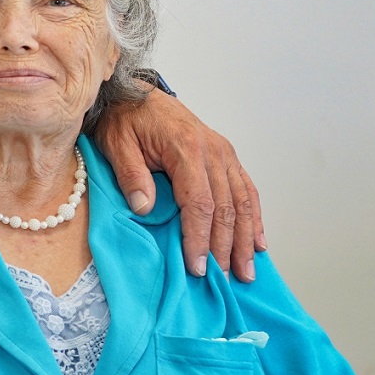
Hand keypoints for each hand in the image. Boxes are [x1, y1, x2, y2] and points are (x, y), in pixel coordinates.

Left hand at [95, 88, 264, 281]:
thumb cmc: (124, 120)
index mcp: (186, 148)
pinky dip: (254, 217)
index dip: (200, 238)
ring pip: (242, 201)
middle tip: (224, 279)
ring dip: (246, 239)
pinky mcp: (226, 156)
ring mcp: (224, 153)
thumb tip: (145, 208)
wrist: (135, 94)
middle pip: (226, 208)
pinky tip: (258, 243)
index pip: (199, 203)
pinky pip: (246, 189)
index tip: (198, 266)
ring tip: (246, 272)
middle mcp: (213, 151)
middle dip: (225, 247)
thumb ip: (131, 176)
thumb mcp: (116, 144)